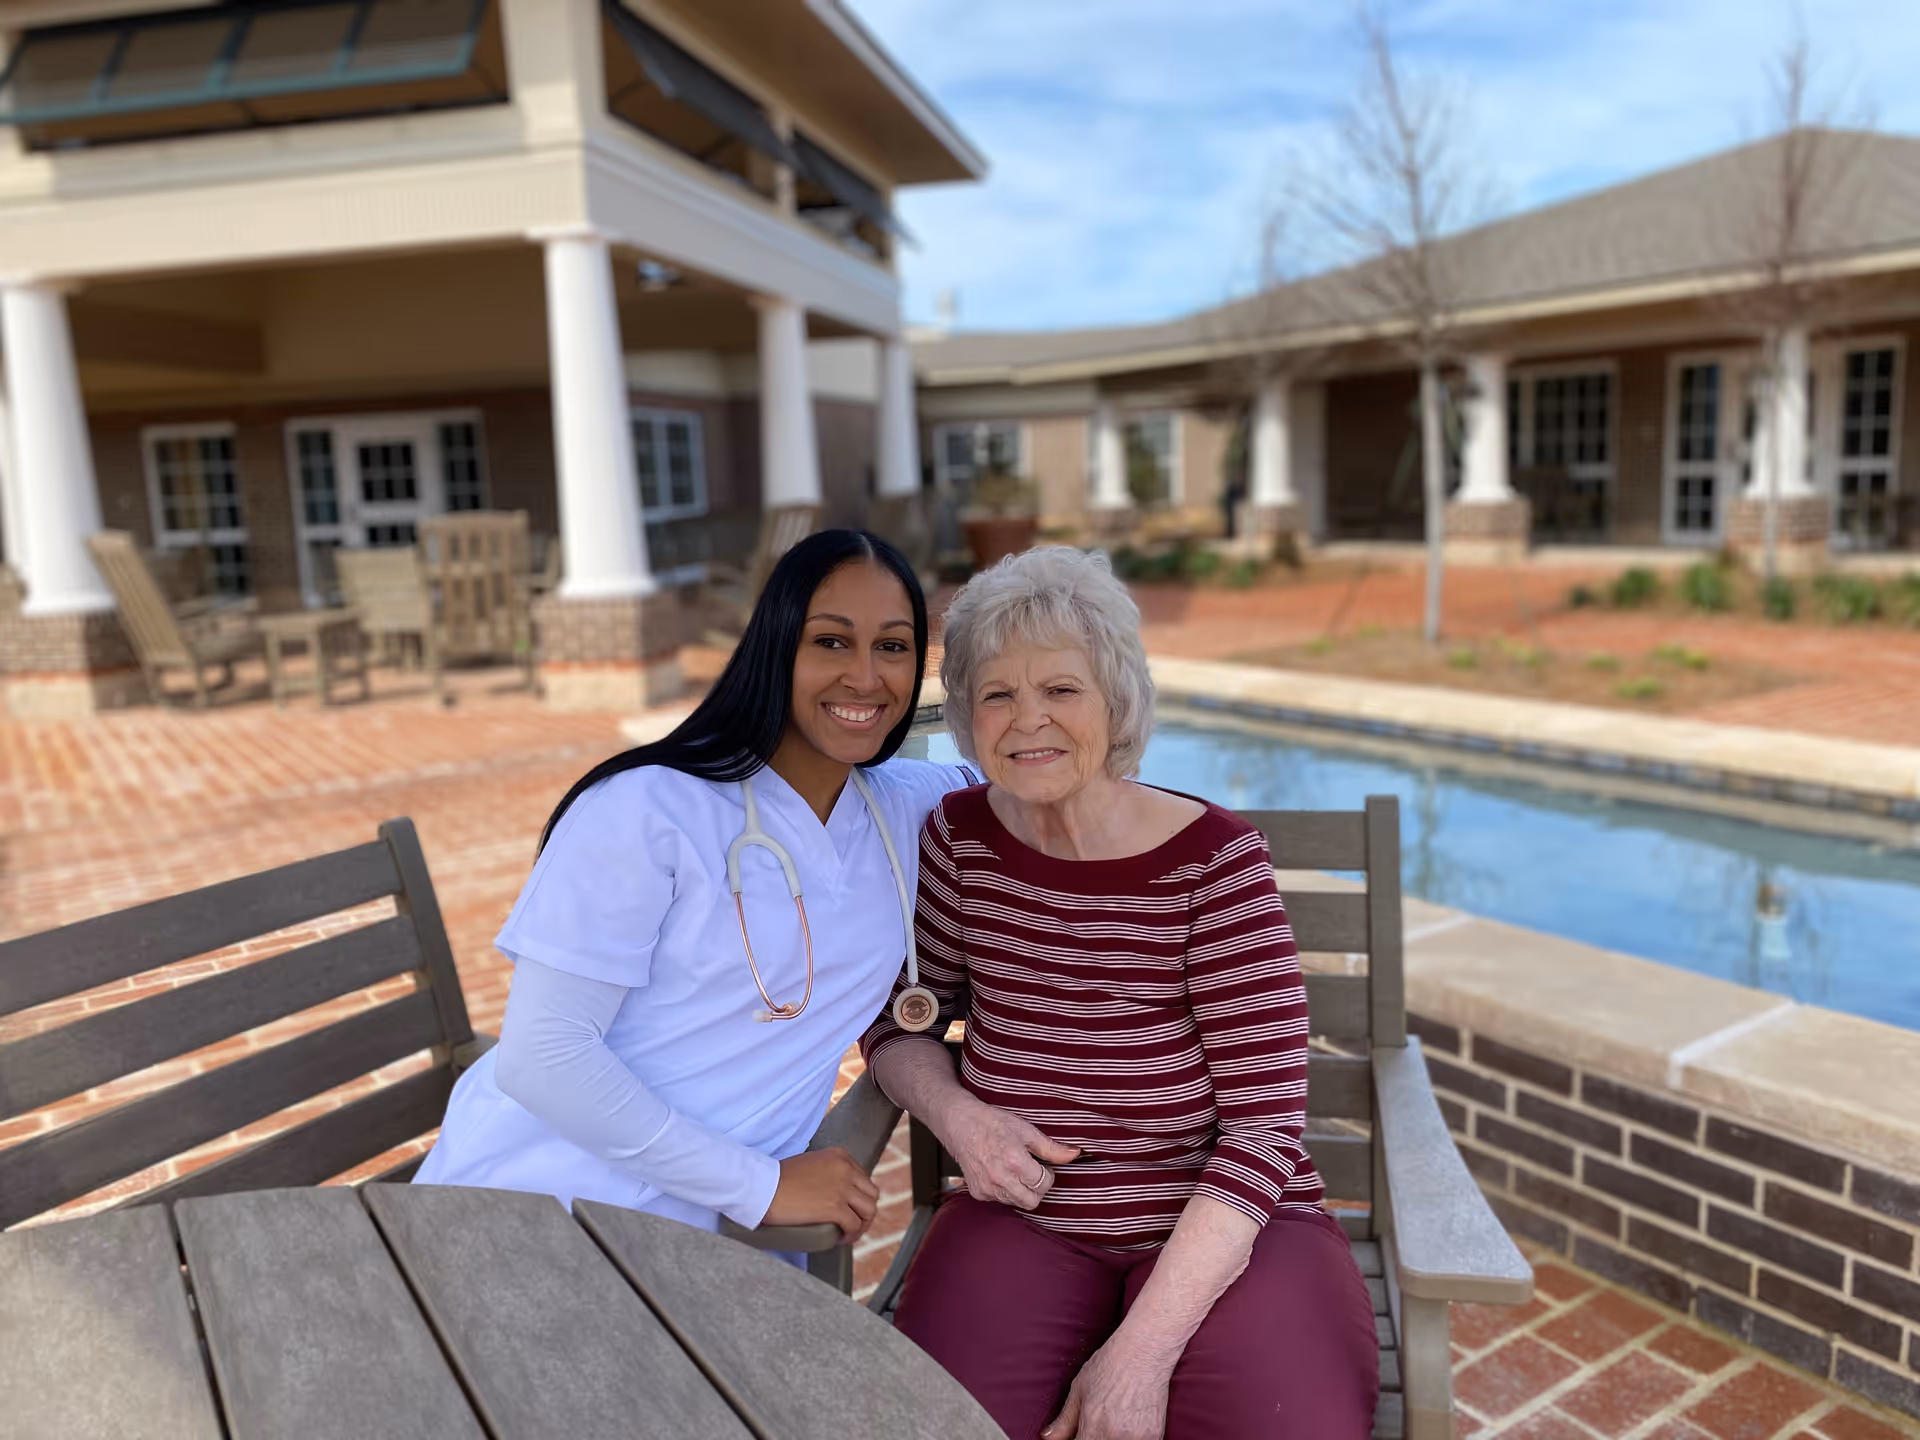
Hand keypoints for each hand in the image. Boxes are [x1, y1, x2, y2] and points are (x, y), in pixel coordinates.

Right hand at [763, 1147, 879, 1239]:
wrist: (763, 1187)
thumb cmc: (778, 1178)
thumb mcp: (811, 1163)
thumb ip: (826, 1171)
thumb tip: (832, 1190)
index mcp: (840, 1156)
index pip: (863, 1179)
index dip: (859, 1197)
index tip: (850, 1208)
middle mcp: (846, 1169)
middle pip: (871, 1194)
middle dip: (865, 1211)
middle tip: (853, 1223)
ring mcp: (842, 1188)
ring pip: (869, 1211)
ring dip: (861, 1225)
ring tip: (848, 1233)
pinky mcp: (835, 1207)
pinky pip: (854, 1225)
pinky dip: (850, 1235)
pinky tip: (840, 1238)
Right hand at [941, 1097, 1079, 1210]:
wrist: (959, 1123)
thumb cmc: (993, 1123)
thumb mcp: (1025, 1130)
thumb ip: (1051, 1148)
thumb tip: (1075, 1154)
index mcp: (1014, 1161)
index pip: (1044, 1183)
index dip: (1048, 1174)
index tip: (1042, 1164)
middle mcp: (1000, 1179)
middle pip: (1032, 1201)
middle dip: (1037, 1188)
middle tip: (1032, 1171)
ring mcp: (987, 1188)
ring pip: (1016, 1203)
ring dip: (1021, 1191)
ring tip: (1015, 1170)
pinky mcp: (977, 1192)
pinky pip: (1000, 1200)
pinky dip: (1005, 1191)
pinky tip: (1000, 1173)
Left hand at [1043, 1338, 1171, 1439]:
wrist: (1144, 1350)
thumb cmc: (1111, 1364)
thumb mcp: (1079, 1389)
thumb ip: (1064, 1420)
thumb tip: (1048, 1438)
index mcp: (1094, 1426)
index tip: (1078, 1436)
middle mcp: (1116, 1436)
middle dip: (1092, 1439)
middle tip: (1092, 1428)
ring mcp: (1138, 1438)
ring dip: (1109, 1439)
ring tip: (1110, 1423)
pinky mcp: (1155, 1436)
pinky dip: (1129, 1439)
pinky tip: (1125, 1426)